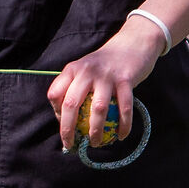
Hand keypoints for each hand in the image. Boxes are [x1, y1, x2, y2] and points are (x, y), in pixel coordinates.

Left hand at [48, 14, 168, 151]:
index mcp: (72, 69)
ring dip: (96, 131)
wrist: (133, 42)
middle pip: (71, 104)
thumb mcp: (85, 69)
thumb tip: (68, 121)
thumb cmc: (106, 63)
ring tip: (96, 143)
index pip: (54, 94)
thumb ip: (76, 88)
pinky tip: (121, 135)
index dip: (56, 113)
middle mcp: (86, 71)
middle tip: (71, 144)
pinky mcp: (126, 80)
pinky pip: (124, 108)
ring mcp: (106, 75)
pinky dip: (123, 125)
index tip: (65, 124)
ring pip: (97, 109)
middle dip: (68, 129)